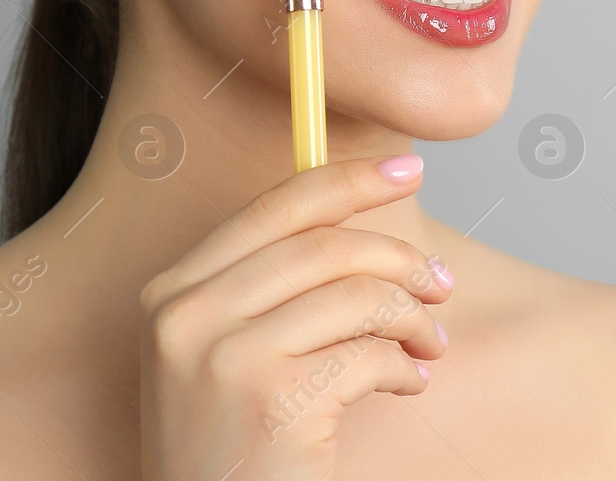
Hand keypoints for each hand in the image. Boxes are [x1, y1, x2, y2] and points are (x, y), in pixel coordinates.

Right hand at [137, 154, 451, 480]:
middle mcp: (184, 317)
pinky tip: (406, 387)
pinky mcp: (270, 403)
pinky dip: (404, 369)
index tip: (410, 170)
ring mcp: (222, 359)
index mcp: (172, 292)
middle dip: (403, 259)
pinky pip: (369, 356)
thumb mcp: (229, 351)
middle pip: (327, 246)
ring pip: (358, 297)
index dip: (350, 180)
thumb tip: (362, 214)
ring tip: (429, 346)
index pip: (276, 206)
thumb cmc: (236, 444)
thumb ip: (275, 285)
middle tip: (443, 284)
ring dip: (413, 319)